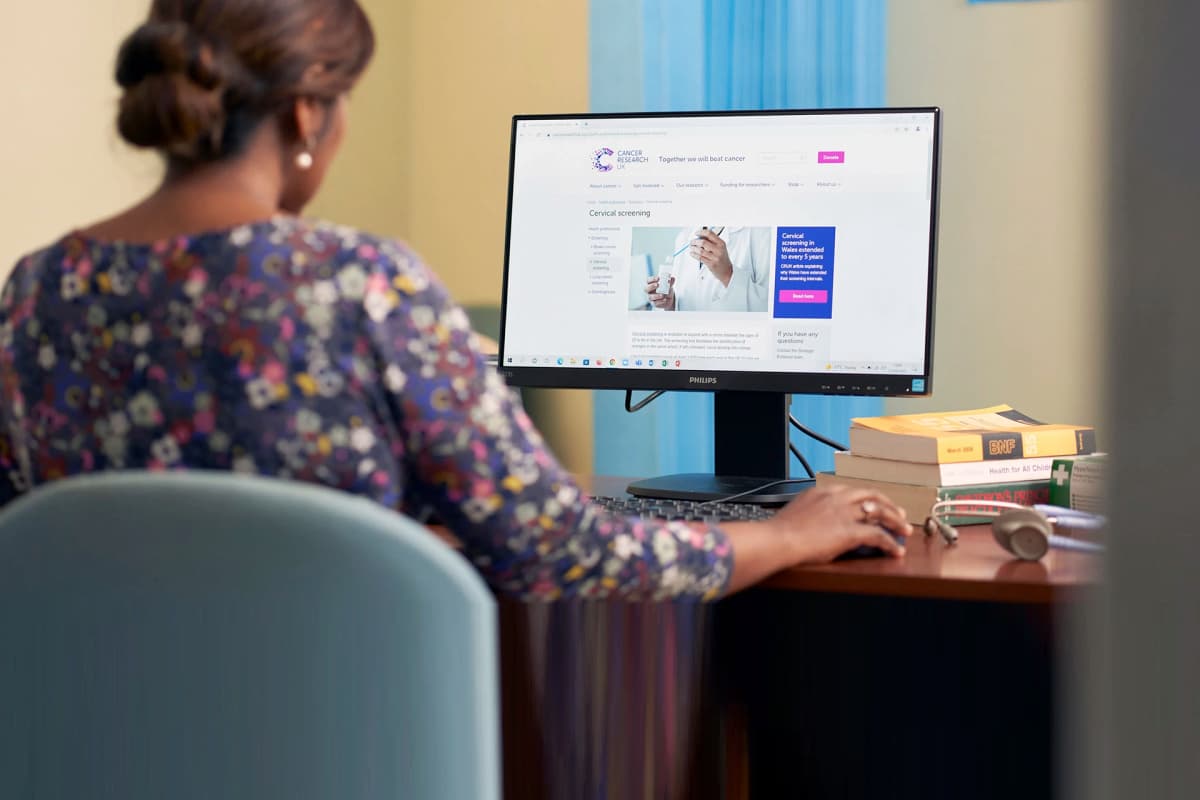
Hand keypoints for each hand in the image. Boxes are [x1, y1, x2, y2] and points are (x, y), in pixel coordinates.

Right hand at [645, 275, 675, 309]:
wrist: (669, 298)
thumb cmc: (666, 288)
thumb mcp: (669, 284)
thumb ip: (671, 282)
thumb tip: (672, 278)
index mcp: (651, 284)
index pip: (648, 281)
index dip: (652, 279)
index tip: (658, 278)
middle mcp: (649, 291)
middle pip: (646, 289)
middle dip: (651, 286)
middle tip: (657, 284)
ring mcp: (651, 298)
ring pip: (651, 297)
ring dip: (656, 296)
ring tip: (662, 295)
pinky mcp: (655, 303)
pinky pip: (656, 303)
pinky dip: (661, 301)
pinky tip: (665, 299)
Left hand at [689, 228, 732, 284]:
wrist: (727, 271)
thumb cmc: (722, 259)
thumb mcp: (721, 248)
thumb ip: (712, 241)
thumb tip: (700, 236)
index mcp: (721, 243)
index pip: (710, 234)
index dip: (701, 232)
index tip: (696, 233)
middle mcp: (719, 250)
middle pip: (703, 242)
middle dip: (695, 241)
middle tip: (692, 242)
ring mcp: (715, 257)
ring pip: (700, 250)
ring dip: (693, 248)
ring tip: (691, 247)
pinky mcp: (711, 264)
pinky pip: (700, 258)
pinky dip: (694, 254)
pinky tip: (692, 253)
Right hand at [721, 484, 911, 592]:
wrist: (777, 540)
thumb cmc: (781, 531)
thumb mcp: (799, 511)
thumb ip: (814, 511)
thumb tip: (821, 521)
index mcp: (824, 492)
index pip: (854, 490)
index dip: (870, 498)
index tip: (876, 504)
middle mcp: (837, 497)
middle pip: (872, 496)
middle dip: (889, 505)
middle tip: (899, 514)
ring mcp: (845, 513)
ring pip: (880, 512)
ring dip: (896, 522)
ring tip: (905, 531)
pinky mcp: (850, 531)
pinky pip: (878, 535)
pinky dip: (890, 543)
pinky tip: (896, 550)